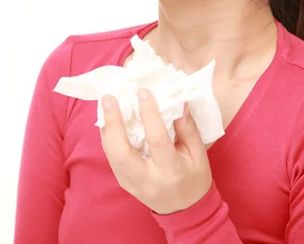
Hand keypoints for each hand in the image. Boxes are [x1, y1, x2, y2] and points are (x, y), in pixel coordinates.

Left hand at [99, 89, 212, 214]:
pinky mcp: (123, 182)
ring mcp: (131, 183)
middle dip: (113, 122)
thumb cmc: (194, 179)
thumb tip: (177, 101)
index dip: (149, 114)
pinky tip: (107, 119)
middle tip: (109, 97)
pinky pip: (111, 157)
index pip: (157, 140)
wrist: (185, 211)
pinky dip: (107, 136)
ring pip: (111, 154)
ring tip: (105, 103)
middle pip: (122, 152)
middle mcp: (147, 179)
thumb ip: (187, 127)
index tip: (143, 91)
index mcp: (170, 171)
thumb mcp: (198, 154)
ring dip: (106, 127)